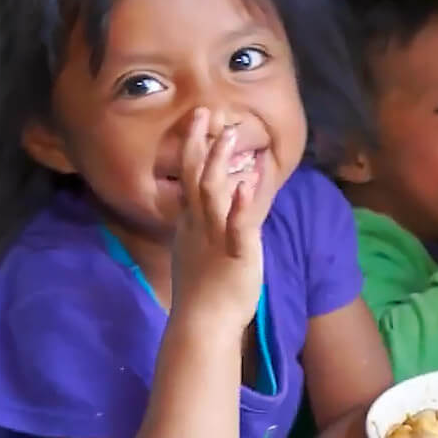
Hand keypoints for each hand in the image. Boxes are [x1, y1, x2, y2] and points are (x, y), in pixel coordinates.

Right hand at [171, 108, 263, 329]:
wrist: (202, 325)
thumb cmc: (201, 294)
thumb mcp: (193, 254)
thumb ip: (198, 230)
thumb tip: (202, 213)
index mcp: (190, 225)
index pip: (188, 179)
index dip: (192, 148)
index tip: (198, 122)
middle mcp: (200, 226)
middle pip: (195, 177)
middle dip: (199, 143)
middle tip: (204, 112)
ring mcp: (216, 238)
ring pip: (214, 193)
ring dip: (220, 163)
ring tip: (229, 136)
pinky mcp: (237, 253)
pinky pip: (239, 223)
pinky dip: (243, 202)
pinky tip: (249, 181)